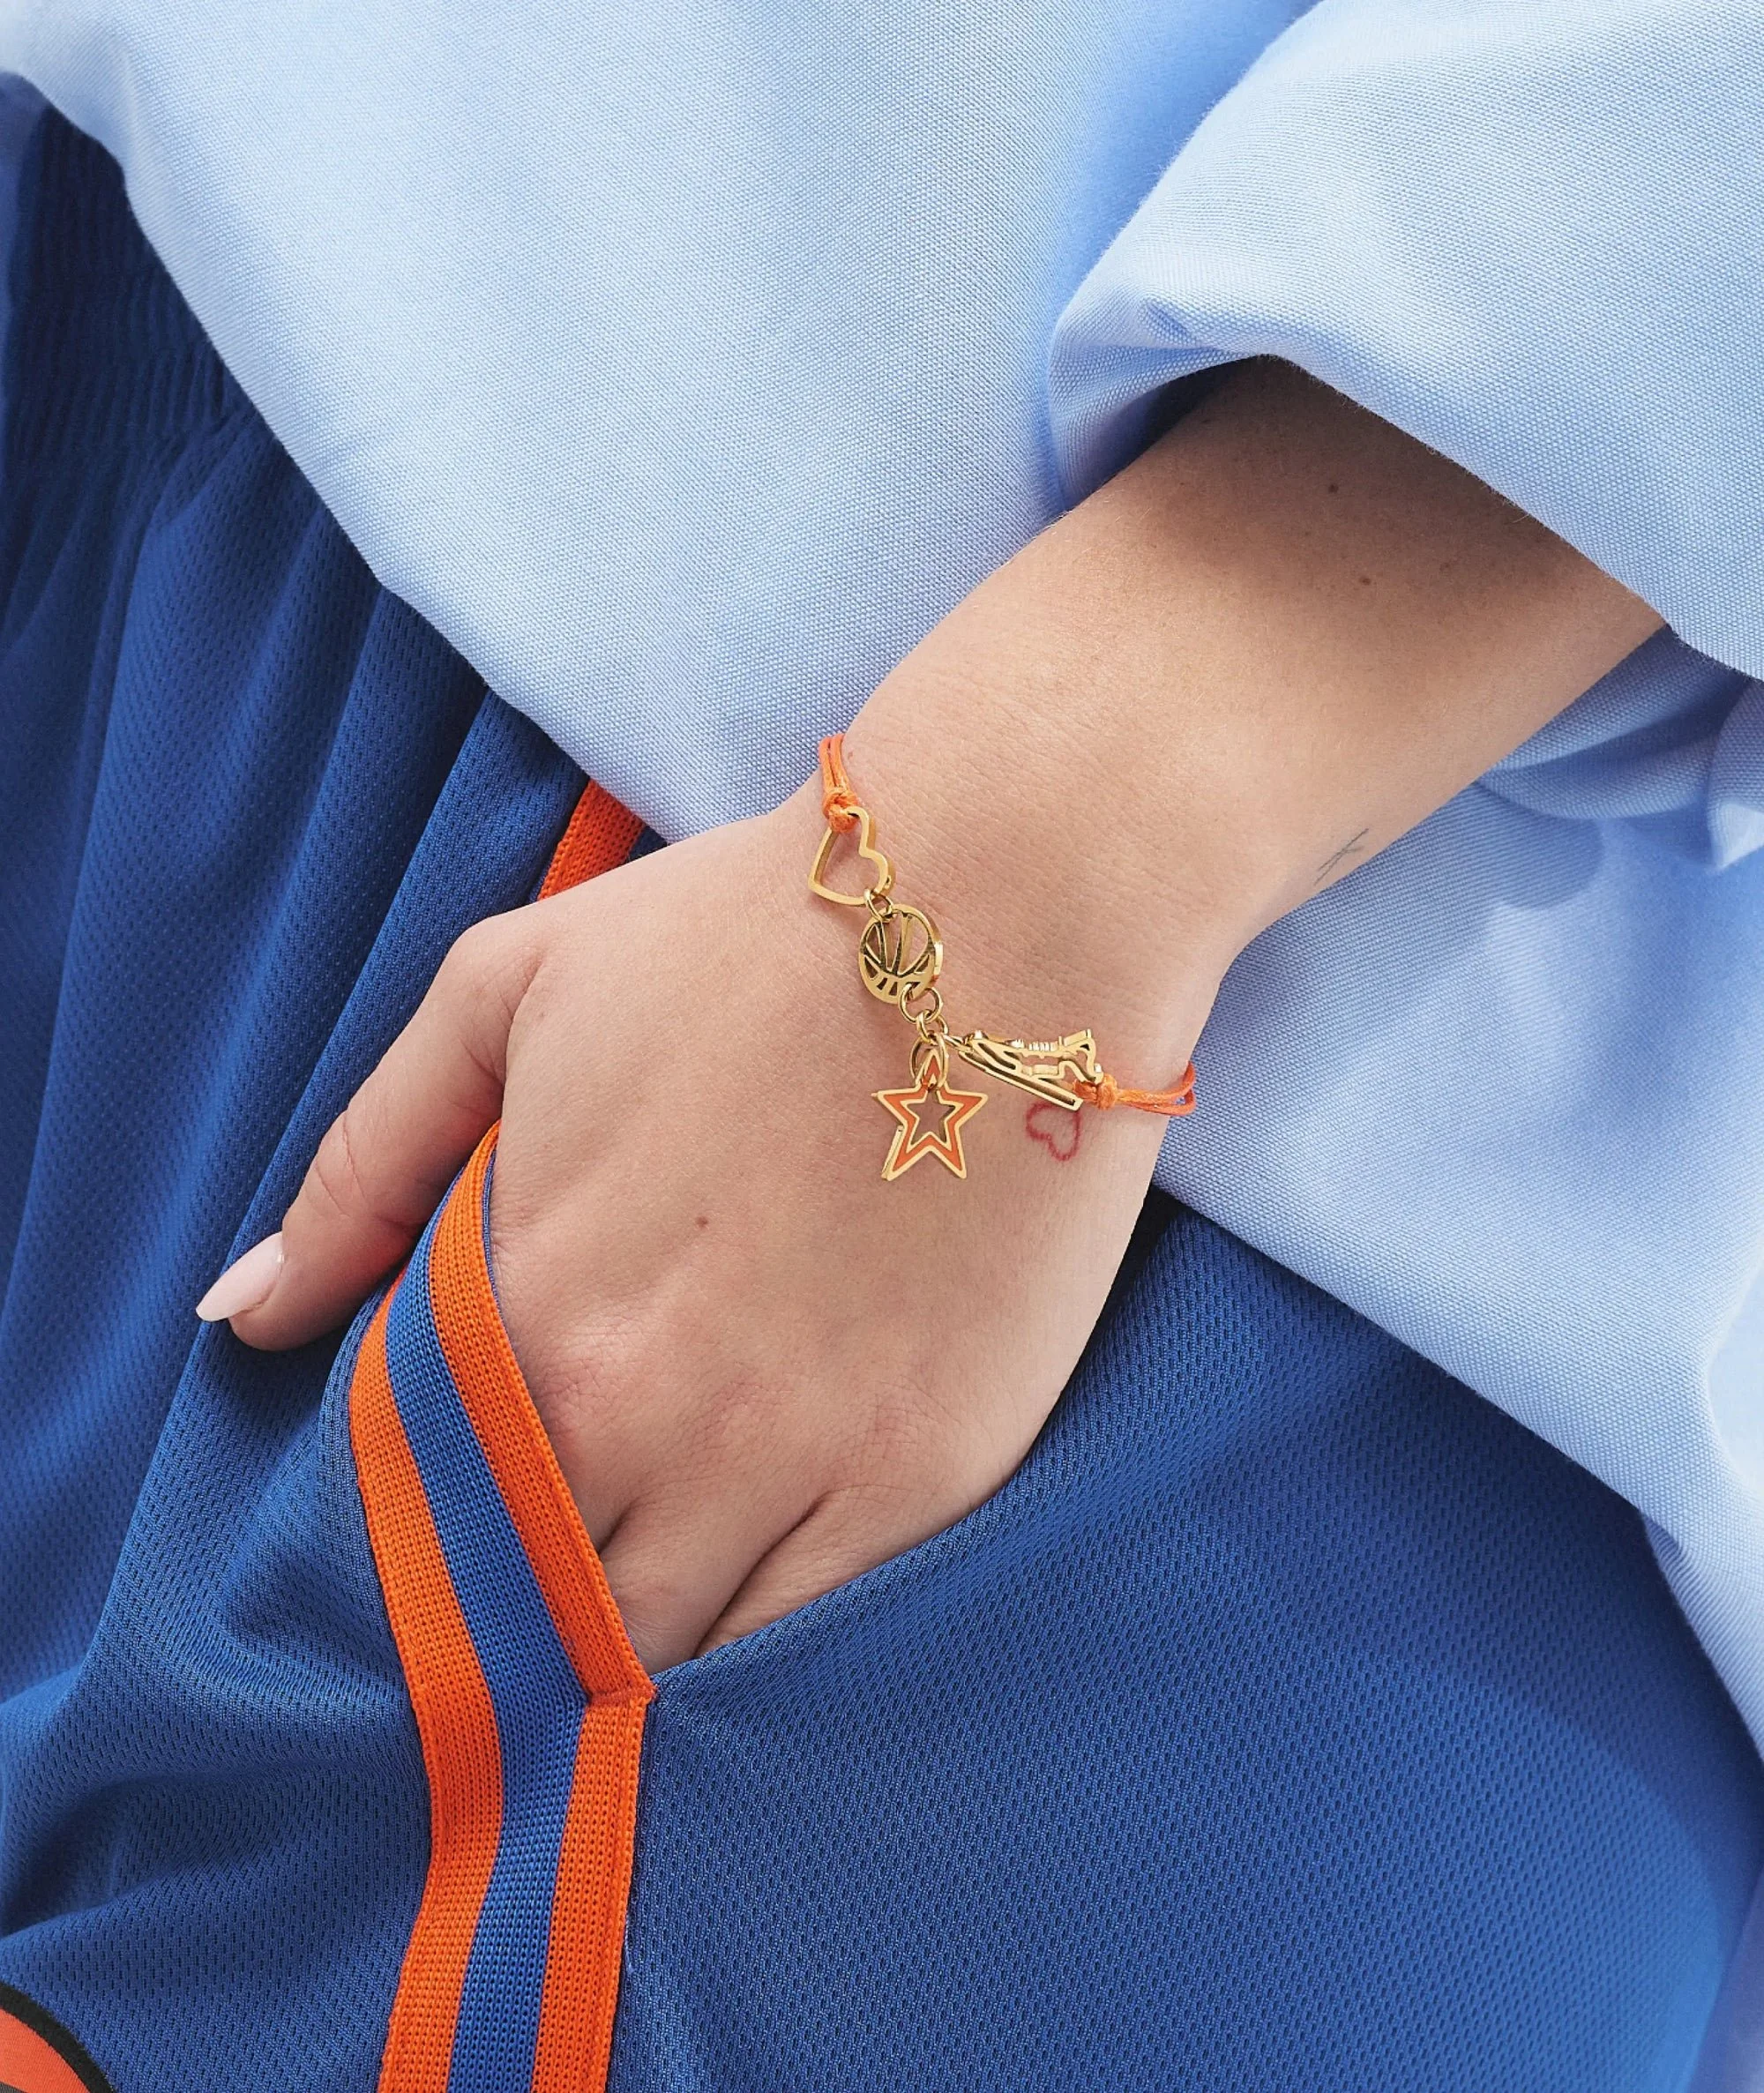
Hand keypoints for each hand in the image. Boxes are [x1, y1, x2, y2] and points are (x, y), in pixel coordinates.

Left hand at [217, 794, 1181, 1670]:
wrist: (1005, 901)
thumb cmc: (744, 933)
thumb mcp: (504, 994)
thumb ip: (360, 1167)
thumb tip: (239, 1321)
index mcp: (522, 1301)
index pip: (411, 1496)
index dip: (416, 1524)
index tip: (443, 1519)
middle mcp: (640, 1411)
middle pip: (526, 1598)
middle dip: (509, 1607)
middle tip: (532, 1577)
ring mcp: (791, 1458)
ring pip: (656, 1649)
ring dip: (621, 1647)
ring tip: (627, 1602)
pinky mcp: (925, 1477)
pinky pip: (804, 1638)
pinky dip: (754, 1648)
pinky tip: (738, 1598)